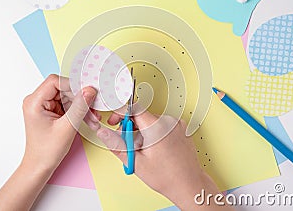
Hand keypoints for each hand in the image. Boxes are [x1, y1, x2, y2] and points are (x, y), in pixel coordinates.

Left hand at [0, 75, 99, 210]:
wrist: (40, 166)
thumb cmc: (47, 151)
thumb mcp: (67, 127)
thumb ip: (79, 106)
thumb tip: (89, 90)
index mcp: (34, 102)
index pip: (55, 81)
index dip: (73, 85)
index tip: (88, 91)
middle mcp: (36, 100)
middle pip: (63, 88)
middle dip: (80, 98)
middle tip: (93, 107)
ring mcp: (43, 105)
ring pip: (67, 96)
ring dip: (81, 105)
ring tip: (92, 117)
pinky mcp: (50, 110)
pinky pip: (67, 104)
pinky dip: (78, 110)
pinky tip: (87, 118)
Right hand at [96, 111, 231, 209]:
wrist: (189, 185)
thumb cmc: (167, 177)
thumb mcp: (136, 162)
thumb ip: (117, 144)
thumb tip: (103, 133)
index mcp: (157, 127)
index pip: (134, 108)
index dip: (120, 113)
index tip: (114, 121)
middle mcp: (169, 122)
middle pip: (142, 115)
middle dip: (131, 126)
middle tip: (128, 143)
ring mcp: (177, 125)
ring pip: (151, 120)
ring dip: (142, 131)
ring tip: (144, 149)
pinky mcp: (181, 129)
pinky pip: (162, 125)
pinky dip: (154, 132)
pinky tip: (155, 148)